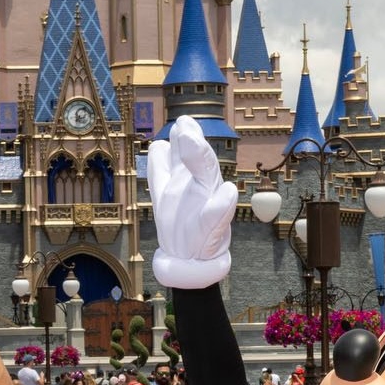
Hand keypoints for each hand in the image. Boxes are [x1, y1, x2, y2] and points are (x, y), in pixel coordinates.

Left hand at [146, 115, 238, 288]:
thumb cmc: (181, 225)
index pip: (184, 154)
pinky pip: (216, 216)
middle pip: (200, 162)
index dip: (184, 138)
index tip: (182, 123)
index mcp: (184, 181)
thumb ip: (163, 168)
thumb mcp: (167, 195)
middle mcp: (198, 189)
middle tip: (186, 126)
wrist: (190, 260)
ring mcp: (206, 207)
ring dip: (202, 164)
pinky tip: (225, 195)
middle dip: (194, 145)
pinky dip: (220, 206)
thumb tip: (159, 144)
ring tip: (194, 145)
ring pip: (207, 181)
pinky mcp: (212, 229)